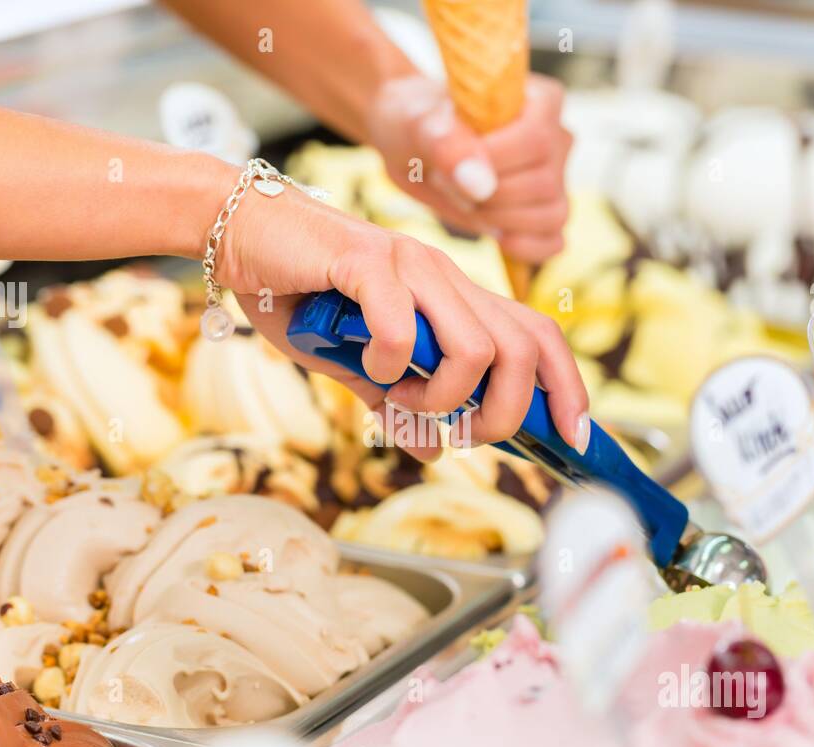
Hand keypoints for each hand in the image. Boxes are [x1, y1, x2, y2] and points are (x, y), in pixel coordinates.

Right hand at [216, 182, 588, 461]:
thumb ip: (396, 404)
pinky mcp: (367, 261)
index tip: (573, 438)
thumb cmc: (299, 294)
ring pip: (477, 348)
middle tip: (456, 434)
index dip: (567, 388)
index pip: (538, 337)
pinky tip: (365, 365)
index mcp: (453, 298)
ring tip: (400, 400)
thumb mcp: (355, 365)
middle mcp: (445, 277)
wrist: (240, 231)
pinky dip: (389, 364)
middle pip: (524, 350)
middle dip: (503, 414)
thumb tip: (432, 449)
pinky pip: (402, 328)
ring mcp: (411, 265)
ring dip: (444, 397)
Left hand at [367, 73, 571, 264]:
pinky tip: (492, 233)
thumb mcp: (422, 126)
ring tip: (463, 201)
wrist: (413, 146)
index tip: (449, 162)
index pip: (536, 141)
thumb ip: (449, 144)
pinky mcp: (543, 213)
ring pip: (552, 215)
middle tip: (446, 181)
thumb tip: (479, 184)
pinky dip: (524, 246)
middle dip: (487, 195)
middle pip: (544, 184)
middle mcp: (558, 138)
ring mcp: (556, 178)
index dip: (492, 163)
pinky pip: (553, 241)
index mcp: (541, 100)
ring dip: (500, 220)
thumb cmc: (420, 125)